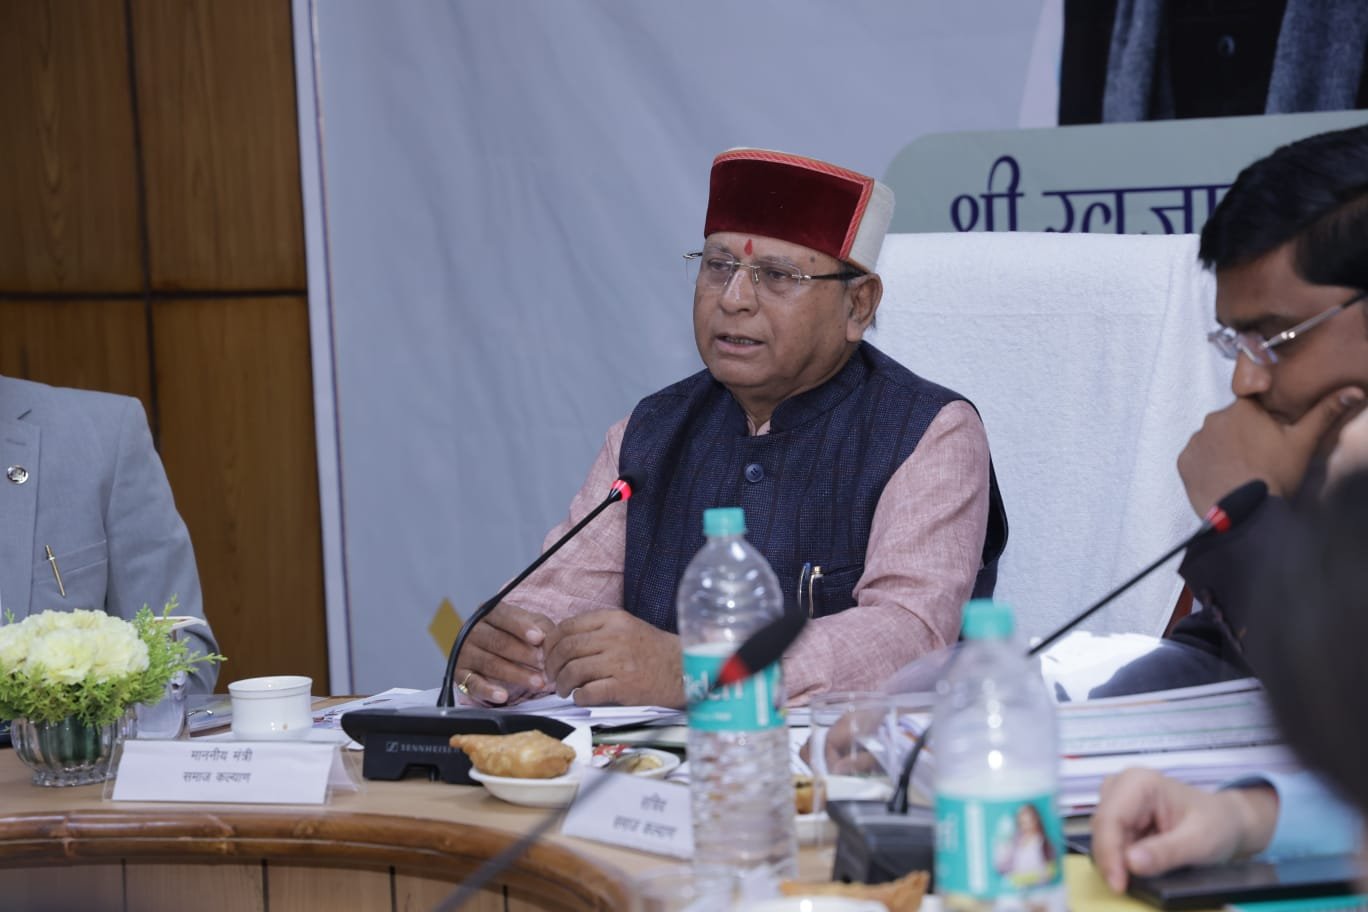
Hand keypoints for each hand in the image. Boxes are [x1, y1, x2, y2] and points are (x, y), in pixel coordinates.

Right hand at [453, 602, 555, 704]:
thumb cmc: (517, 635)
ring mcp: (466, 652)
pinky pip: (473, 684)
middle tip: (544, 663)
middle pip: (498, 642)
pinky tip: (503, 696)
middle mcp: (474, 631)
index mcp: (490, 613)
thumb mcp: (531, 624)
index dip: (522, 627)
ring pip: (490, 663)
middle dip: (523, 654)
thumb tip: (548, 640)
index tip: (539, 638)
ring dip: (516, 674)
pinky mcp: (461, 674)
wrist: (493, 651)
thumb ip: (541, 628)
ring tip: (537, 682)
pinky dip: (488, 691)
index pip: (504, 617)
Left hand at [543, 610, 684, 706]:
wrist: (683, 669)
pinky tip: (581, 698)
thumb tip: (562, 643)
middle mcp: (614, 637)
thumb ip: (598, 631)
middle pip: (566, 649)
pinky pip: (588, 692)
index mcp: (613, 619)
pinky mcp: (623, 686)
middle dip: (552, 665)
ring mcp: (619, 662)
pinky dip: (579, 697)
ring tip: (565, 690)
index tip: (549, 655)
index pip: (567, 627)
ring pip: (573, 671)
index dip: (552, 643)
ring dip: (562, 684)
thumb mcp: (627, 627)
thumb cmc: (653, 650)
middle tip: (552, 676)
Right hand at [1091, 768, 1278, 892]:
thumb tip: (1131, 864)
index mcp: (1139, 782)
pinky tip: (1140, 867)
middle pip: (1102, 827)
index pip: (1111, 819)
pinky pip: (1111, 841)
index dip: (1109, 853)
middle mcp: (1122, 786)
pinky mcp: (1121, 816)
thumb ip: (1166, 853)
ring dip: (1116, 859)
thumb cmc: (1217, 825)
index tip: (1117, 884)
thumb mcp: (1199, 842)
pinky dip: (1121, 859)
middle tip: (1125, 887)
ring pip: (1103, 836)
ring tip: (1142, 874)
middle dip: (1112, 858)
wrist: (1227, 823)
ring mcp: (1119, 800)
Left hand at [1178, 388, 1363, 513]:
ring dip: (1224, 450)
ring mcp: (1195, 440)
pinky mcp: (1183, 461)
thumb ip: (1325, 413)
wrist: (1244, 513)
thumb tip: (1353, 392)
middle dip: (1242, 436)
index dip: (1261, 422)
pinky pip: (1196, 458)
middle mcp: (1213, 419)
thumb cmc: (1274, 476)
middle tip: (1258, 459)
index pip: (1251, 406)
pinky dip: (1207, 465)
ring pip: (1213, 440)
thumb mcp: (1303, 443)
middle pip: (1231, 423)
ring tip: (1240, 471)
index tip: (1267, 439)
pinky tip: (1223, 478)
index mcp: (1242, 408)